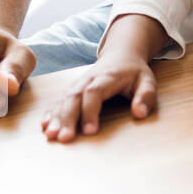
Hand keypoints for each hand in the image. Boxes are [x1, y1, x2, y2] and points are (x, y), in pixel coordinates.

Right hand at [41, 53, 156, 141]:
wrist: (121, 55)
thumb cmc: (134, 72)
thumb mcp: (147, 80)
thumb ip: (146, 95)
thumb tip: (140, 114)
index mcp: (107, 77)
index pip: (94, 92)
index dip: (90, 111)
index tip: (91, 132)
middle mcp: (88, 79)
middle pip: (74, 97)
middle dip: (68, 118)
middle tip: (65, 138)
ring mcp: (78, 83)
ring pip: (63, 99)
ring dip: (56, 117)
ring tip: (51, 135)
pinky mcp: (72, 89)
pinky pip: (58, 100)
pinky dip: (51, 113)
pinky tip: (45, 126)